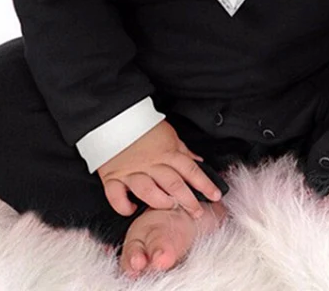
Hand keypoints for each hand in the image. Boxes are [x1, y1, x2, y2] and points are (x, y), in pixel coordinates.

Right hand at [96, 120, 222, 219]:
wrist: (114, 115)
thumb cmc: (142, 125)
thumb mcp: (168, 133)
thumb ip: (183, 150)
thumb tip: (198, 161)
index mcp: (166, 151)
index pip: (190, 169)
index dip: (204, 183)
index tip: (215, 195)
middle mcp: (150, 163)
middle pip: (173, 183)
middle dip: (188, 200)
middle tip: (198, 212)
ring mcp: (131, 170)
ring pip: (149, 191)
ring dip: (161, 202)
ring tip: (170, 207)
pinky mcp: (112, 176)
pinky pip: (117, 196)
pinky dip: (124, 206)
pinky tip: (132, 209)